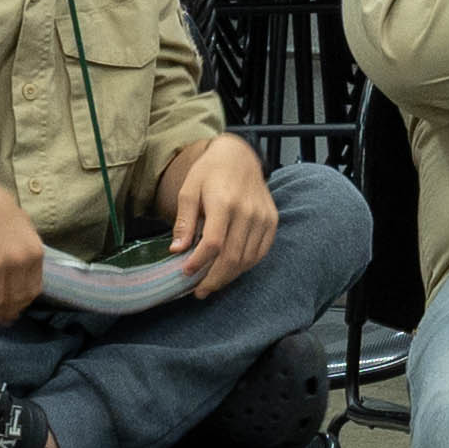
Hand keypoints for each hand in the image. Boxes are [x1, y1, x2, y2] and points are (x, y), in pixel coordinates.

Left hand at [167, 134, 280, 294]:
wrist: (239, 156)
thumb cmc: (209, 173)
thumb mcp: (188, 191)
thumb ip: (184, 221)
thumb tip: (176, 250)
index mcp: (224, 202)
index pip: (213, 243)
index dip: (199, 262)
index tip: (185, 272)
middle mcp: (247, 211)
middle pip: (232, 257)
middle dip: (214, 279)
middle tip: (199, 291)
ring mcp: (263, 217)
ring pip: (247, 259)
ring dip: (229, 276)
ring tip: (212, 283)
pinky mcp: (272, 221)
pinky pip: (260, 253)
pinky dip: (245, 266)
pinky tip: (230, 270)